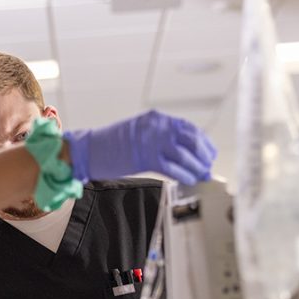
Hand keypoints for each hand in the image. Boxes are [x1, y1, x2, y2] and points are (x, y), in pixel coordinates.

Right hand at [63, 110, 216, 184]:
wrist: (89, 149)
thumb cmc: (112, 145)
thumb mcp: (140, 133)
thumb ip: (161, 139)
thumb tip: (186, 155)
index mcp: (156, 118)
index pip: (188, 128)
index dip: (203, 142)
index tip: (209, 154)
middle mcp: (156, 126)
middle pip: (190, 139)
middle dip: (203, 156)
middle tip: (207, 168)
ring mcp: (150, 140)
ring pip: (184, 154)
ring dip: (196, 167)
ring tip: (201, 176)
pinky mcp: (145, 156)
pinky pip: (172, 166)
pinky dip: (184, 174)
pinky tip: (189, 180)